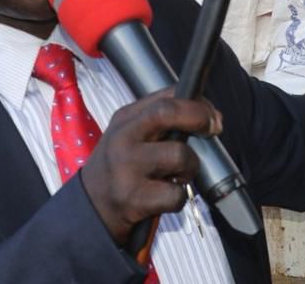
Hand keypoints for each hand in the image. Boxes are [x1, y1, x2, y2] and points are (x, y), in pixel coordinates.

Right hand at [80, 89, 222, 245]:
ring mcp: (126, 168)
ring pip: (180, 156)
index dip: (196, 103)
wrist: (91, 207)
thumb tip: (210, 116)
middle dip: (199, 117)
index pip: (165, 97)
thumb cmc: (120, 167)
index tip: (211, 115)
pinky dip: (179, 198)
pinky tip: (165, 197)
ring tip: (178, 175)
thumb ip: (162, 120)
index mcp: (125, 118)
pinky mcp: (133, 198)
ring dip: (190, 168)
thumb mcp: (131, 134)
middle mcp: (123, 138)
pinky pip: (176, 195)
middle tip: (213, 130)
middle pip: (167, 112)